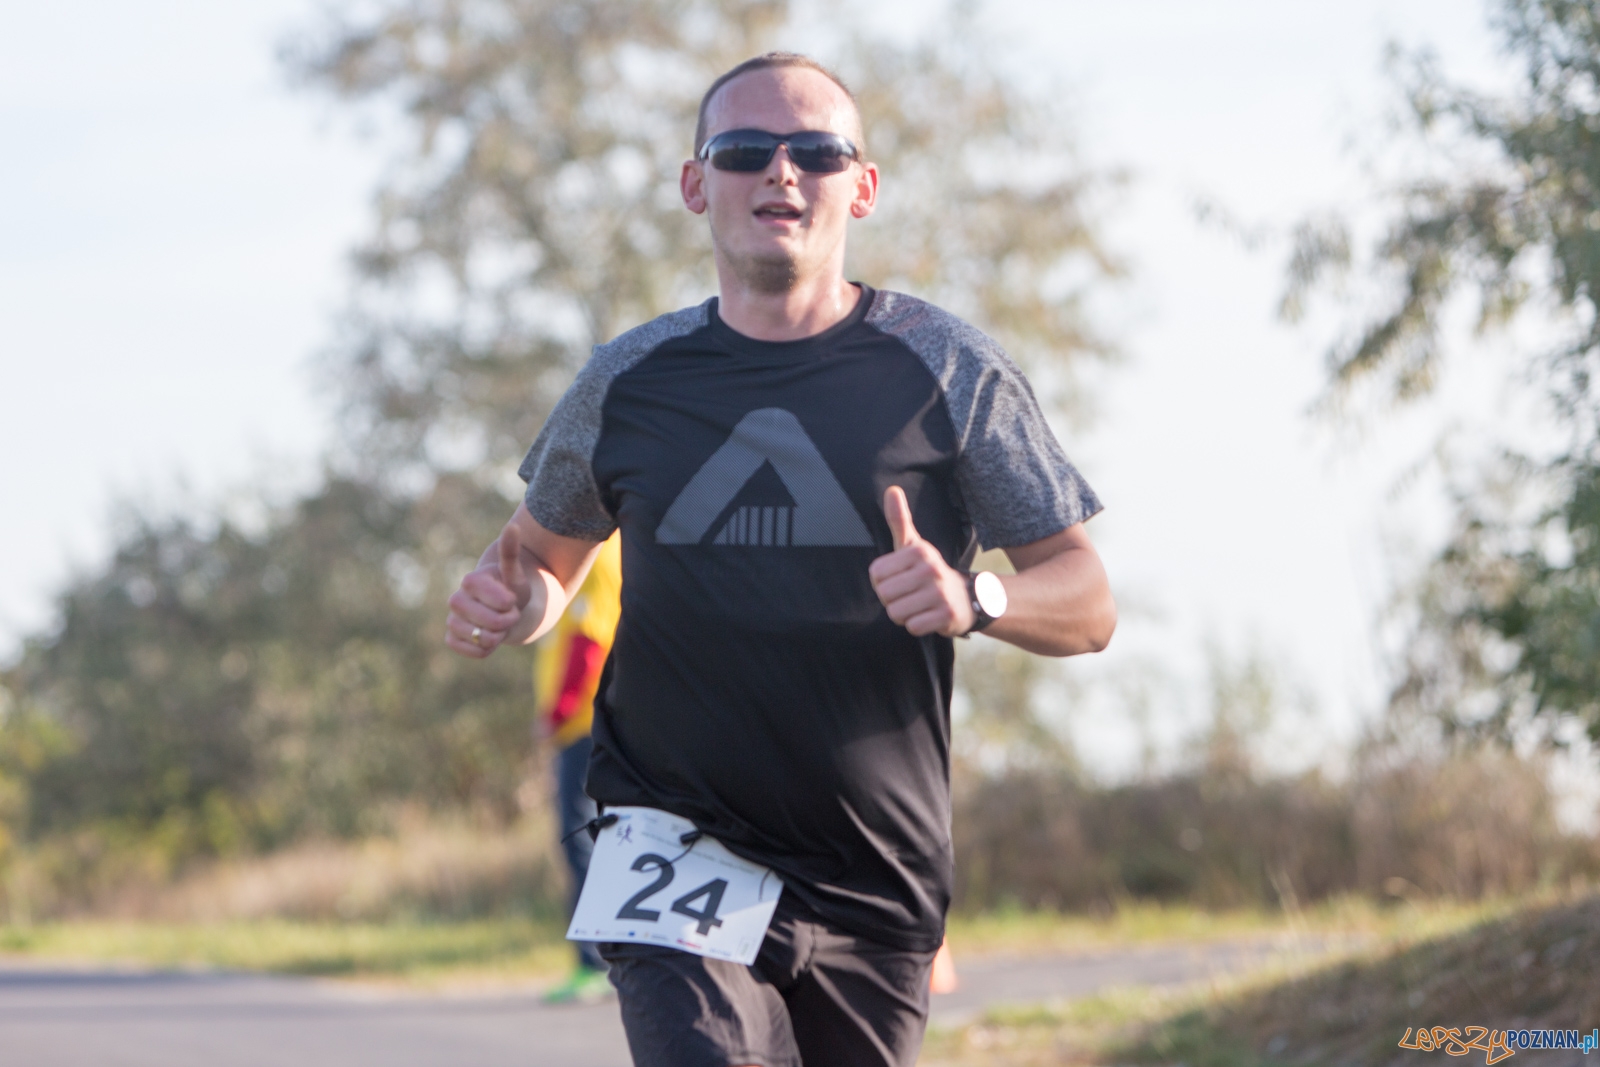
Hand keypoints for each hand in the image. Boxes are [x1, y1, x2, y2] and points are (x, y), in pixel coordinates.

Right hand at [445, 524, 534, 657]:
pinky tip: (488, 637)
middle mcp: (455, 599)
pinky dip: (487, 649)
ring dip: (499, 636)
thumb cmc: (511, 589)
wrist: (505, 610)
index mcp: (470, 581)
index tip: (511, 599)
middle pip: (492, 623)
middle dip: (508, 621)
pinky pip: (473, 652)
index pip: (498, 601)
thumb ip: (511, 552)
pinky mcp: (452, 638)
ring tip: (498, 625)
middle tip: (509, 614)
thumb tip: (513, 526)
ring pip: (483, 639)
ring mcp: (452, 620)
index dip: (510, 604)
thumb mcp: (515, 574)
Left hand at [868, 485, 974, 636]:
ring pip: (896, 613)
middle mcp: (930, 569)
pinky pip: (913, 627)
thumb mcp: (914, 545)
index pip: (875, 574)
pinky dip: (917, 626)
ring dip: (904, 614)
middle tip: (910, 595)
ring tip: (918, 605)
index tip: (900, 579)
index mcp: (918, 551)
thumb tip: (891, 489)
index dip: (882, 582)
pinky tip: (928, 616)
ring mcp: (940, 593)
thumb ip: (899, 520)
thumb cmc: (930, 571)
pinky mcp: (947, 616)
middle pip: (884, 595)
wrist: (968, 597)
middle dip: (892, 600)